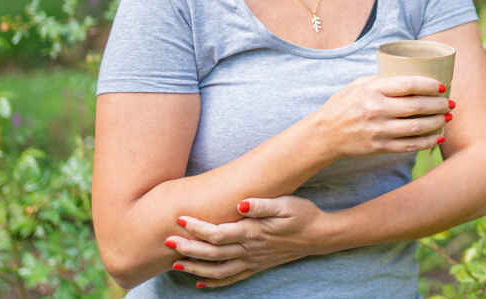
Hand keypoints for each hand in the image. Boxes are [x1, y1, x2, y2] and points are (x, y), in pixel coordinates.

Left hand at [165, 196, 330, 287]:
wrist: (319, 235)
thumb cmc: (302, 214)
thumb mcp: (285, 203)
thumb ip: (262, 204)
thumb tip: (241, 203)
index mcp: (253, 232)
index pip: (218, 233)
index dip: (196, 228)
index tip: (179, 218)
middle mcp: (249, 249)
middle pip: (212, 253)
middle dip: (187, 249)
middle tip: (166, 242)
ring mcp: (252, 261)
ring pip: (218, 269)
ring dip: (195, 267)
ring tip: (175, 263)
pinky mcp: (256, 266)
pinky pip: (231, 278)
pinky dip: (214, 281)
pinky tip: (200, 281)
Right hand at [309, 74, 451, 158]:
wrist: (325, 133)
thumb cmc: (344, 104)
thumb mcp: (359, 84)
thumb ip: (383, 80)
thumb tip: (413, 75)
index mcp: (372, 90)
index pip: (408, 85)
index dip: (429, 85)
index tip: (441, 86)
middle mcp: (376, 110)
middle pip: (416, 106)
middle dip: (438, 105)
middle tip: (450, 103)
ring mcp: (378, 130)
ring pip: (416, 127)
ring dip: (436, 122)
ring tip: (447, 117)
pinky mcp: (379, 147)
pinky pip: (409, 145)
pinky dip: (427, 142)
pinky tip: (437, 136)